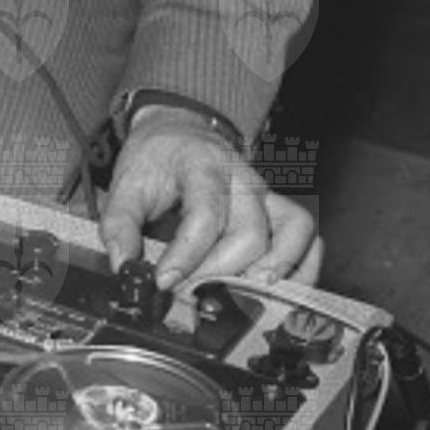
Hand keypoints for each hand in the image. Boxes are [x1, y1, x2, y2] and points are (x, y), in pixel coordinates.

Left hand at [98, 106, 323, 288]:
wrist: (179, 133)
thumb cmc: (156, 160)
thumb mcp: (125, 185)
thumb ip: (119, 226)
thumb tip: (123, 268)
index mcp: (203, 167)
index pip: (205, 215)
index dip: (187, 255)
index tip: (165, 281)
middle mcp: (244, 180)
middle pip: (252, 233)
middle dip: (222, 273)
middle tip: (193, 294)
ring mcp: (268, 195)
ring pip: (295, 232)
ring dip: (273, 272)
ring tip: (242, 296)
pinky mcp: (280, 211)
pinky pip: (310, 239)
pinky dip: (302, 269)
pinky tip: (276, 292)